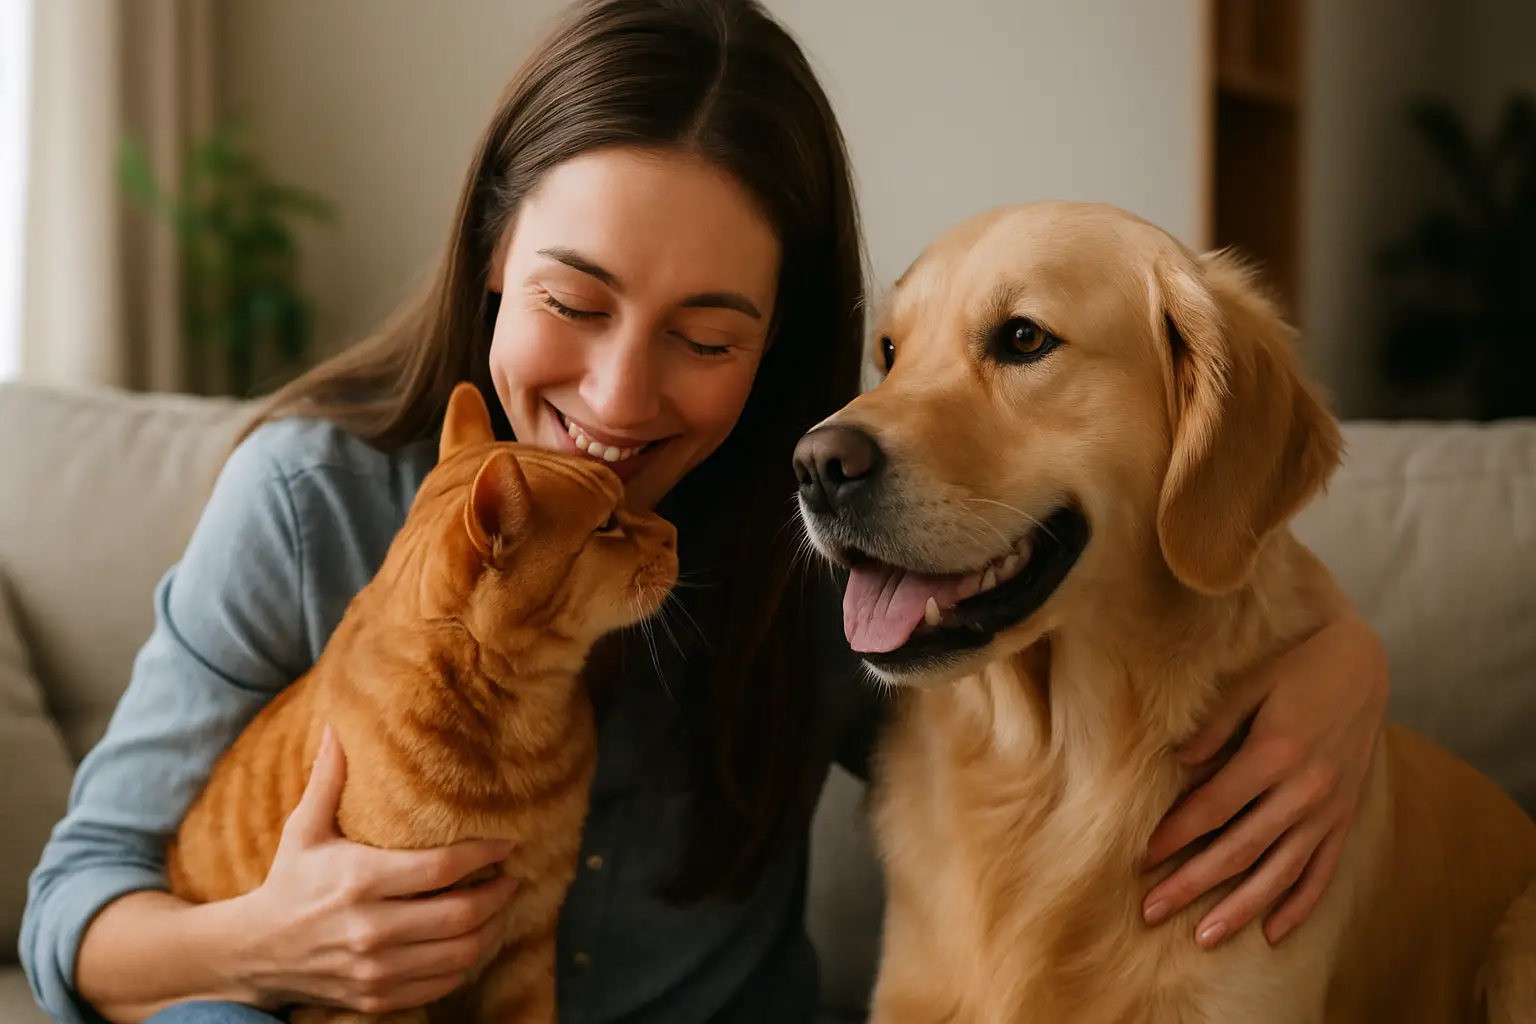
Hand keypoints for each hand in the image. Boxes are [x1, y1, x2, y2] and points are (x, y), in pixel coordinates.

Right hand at [231, 724, 518, 1013]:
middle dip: (499, 895)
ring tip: (503, 907)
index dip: (484, 854)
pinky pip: (443, 984)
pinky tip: (477, 939)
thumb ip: (328, 779)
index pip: (442, 869)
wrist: (252, 953)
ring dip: (494, 929)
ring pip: (461, 954)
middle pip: (461, 915)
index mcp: (358, 880)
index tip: (508, 843)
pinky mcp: (377, 997)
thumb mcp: (303, 829)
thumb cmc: (288, 882)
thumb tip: (338, 725)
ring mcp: (375, 969)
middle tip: (513, 877)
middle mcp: (370, 928)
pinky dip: (470, 962)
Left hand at [1140, 610, 1388, 948]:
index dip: (1174, 837)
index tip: (1141, 860)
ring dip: (1240, 908)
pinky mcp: (1345, 817)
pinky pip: (1322, 871)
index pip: (1212, 808)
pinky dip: (1299, 905)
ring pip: (1280, 872)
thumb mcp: (1251, 681)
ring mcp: (1329, 808)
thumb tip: (1178, 766)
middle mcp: (1305, 789)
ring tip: (1204, 938)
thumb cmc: (1296, 665)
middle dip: (1191, 884)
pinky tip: (1273, 933)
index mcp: (1275, 752)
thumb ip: (1214, 726)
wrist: (1363, 662)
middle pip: (1239, 850)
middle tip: (1152, 911)